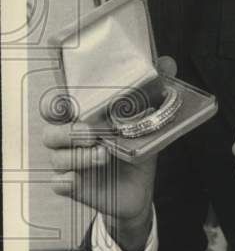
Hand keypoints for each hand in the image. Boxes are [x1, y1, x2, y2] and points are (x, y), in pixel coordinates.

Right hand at [43, 56, 176, 250]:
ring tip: (103, 155)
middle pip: (50, 131)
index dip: (54, 104)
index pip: (56, 107)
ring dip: (77, 156)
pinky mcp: (73, 185)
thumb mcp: (148, 120)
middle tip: (90, 133)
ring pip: (55, 157)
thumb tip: (168, 62)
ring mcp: (69, 163)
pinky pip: (57, 183)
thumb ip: (155, 90)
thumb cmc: (135, 147)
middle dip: (65, 131)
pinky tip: (77, 179)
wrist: (139, 188)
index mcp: (84, 119)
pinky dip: (65, 181)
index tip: (66, 104)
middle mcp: (71, 140)